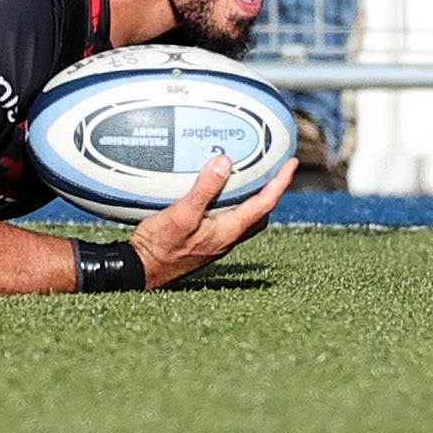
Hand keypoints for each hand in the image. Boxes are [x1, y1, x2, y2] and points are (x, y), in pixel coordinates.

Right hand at [124, 152, 292, 289]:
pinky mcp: (204, 242)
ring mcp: (216, 242)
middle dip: (271, 192)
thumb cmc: (161, 245)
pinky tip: (216, 195)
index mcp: (228, 231)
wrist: (141, 270)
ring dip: (253, 199)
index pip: (264, 204)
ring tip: (249, 177)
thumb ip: (204, 189)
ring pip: (245, 219)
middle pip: (260, 214)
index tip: (291, 164)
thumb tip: (225, 162)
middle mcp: (227, 238)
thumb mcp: (182, 214)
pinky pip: (228, 220)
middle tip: (273, 170)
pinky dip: (232, 204)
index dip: (280, 182)